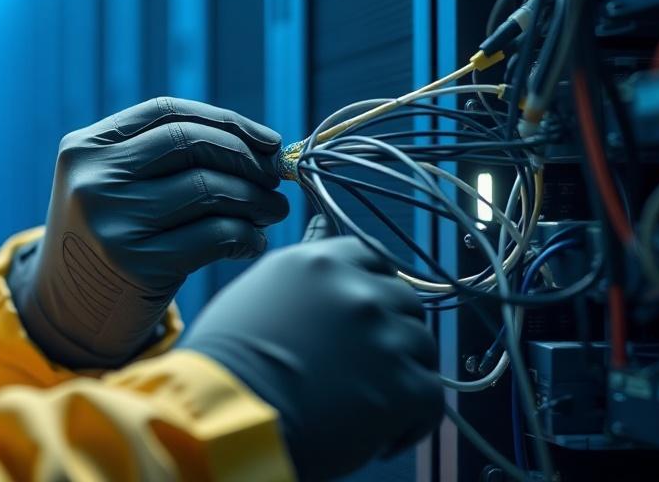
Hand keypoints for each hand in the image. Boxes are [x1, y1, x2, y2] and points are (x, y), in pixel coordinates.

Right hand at [9, 97, 288, 368]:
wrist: (67, 315)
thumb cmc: (110, 240)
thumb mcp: (115, 187)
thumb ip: (167, 159)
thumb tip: (264, 148)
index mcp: (85, 148)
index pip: (168, 113)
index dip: (227, 121)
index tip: (268, 140)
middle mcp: (93, 179)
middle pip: (190, 142)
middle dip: (245, 157)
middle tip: (276, 177)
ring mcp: (113, 221)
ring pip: (208, 188)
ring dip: (255, 198)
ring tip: (273, 211)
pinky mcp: (138, 264)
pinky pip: (214, 235)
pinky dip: (246, 235)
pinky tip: (253, 243)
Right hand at [181, 216, 443, 480]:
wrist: (225, 421)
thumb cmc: (227, 364)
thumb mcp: (257, 292)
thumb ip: (301, 266)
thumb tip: (323, 228)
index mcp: (320, 262)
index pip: (373, 257)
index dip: (372, 286)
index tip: (363, 314)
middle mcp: (356, 290)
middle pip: (404, 300)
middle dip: (390, 330)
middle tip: (364, 363)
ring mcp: (383, 336)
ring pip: (421, 346)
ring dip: (402, 373)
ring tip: (368, 401)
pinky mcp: (402, 386)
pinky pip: (433, 396)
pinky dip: (414, 418)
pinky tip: (383, 432)